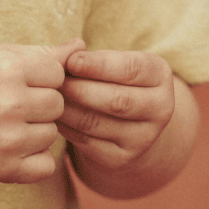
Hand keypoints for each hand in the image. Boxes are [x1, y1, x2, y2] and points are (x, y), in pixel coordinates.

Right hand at [0, 40, 83, 184]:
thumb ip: (40, 53)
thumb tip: (81, 46)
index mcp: (7, 69)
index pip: (56, 73)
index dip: (40, 76)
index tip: (16, 80)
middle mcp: (8, 104)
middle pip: (57, 104)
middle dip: (39, 103)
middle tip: (9, 103)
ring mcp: (7, 140)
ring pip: (51, 134)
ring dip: (35, 130)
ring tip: (5, 124)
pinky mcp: (4, 168)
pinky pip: (46, 165)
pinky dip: (34, 159)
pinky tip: (12, 147)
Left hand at [57, 46, 175, 171]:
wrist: (127, 124)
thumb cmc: (113, 82)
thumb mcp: (112, 64)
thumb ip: (92, 57)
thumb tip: (68, 50)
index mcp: (160, 76)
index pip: (130, 69)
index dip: (98, 65)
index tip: (71, 61)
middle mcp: (160, 108)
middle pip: (117, 100)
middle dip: (80, 90)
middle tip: (54, 83)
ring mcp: (143, 138)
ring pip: (97, 123)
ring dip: (67, 110)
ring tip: (48, 98)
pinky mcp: (122, 159)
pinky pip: (87, 142)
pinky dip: (66, 128)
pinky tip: (54, 117)